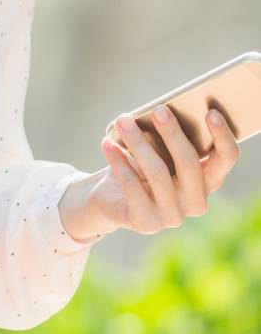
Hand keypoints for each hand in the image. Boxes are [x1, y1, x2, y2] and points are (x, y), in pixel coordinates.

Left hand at [59, 106, 240, 239]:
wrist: (111, 198)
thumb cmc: (141, 165)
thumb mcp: (159, 151)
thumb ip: (168, 138)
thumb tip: (163, 113)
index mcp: (209, 181)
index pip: (226, 159)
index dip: (223, 136)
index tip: (211, 112)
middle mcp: (196, 202)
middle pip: (189, 163)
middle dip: (173, 133)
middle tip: (158, 110)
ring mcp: (173, 216)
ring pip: (157, 172)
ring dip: (138, 142)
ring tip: (123, 120)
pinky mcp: (146, 223)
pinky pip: (132, 186)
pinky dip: (118, 161)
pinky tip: (108, 142)